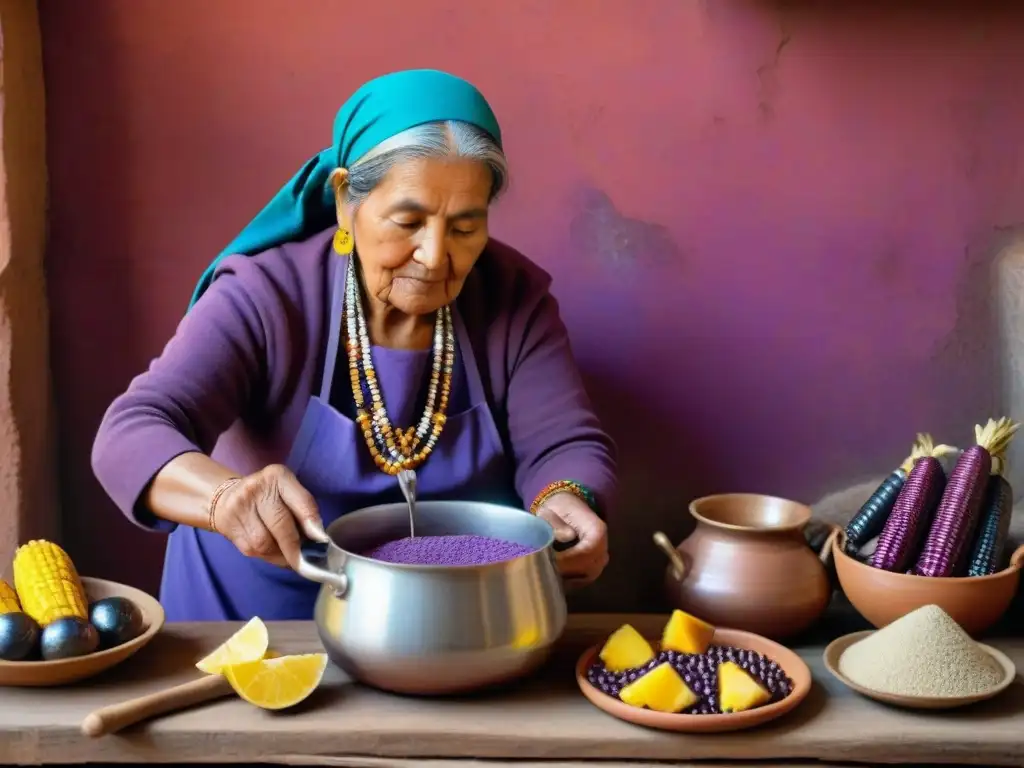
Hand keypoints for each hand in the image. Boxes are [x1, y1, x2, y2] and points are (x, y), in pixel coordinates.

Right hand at [211, 464, 326, 568]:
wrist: (226, 497)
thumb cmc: (268, 496)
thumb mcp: (289, 492)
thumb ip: (304, 510)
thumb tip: (318, 539)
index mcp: (277, 476)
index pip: (300, 501)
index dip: (311, 524)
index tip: (321, 541)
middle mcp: (255, 489)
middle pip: (281, 525)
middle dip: (296, 548)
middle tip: (308, 561)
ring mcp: (239, 508)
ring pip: (265, 543)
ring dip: (283, 556)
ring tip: (292, 558)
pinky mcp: (229, 528)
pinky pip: (254, 551)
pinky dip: (270, 558)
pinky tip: (277, 555)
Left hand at [535, 493, 608, 587]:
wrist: (565, 510)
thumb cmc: (557, 510)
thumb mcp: (550, 511)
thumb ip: (555, 523)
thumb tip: (567, 537)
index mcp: (597, 530)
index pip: (588, 551)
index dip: (569, 560)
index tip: (549, 561)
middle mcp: (602, 548)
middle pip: (588, 568)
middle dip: (565, 572)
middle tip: (543, 571)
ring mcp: (599, 561)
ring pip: (585, 578)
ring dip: (565, 578)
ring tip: (545, 574)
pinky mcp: (592, 569)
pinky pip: (582, 580)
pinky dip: (567, 581)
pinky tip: (551, 577)